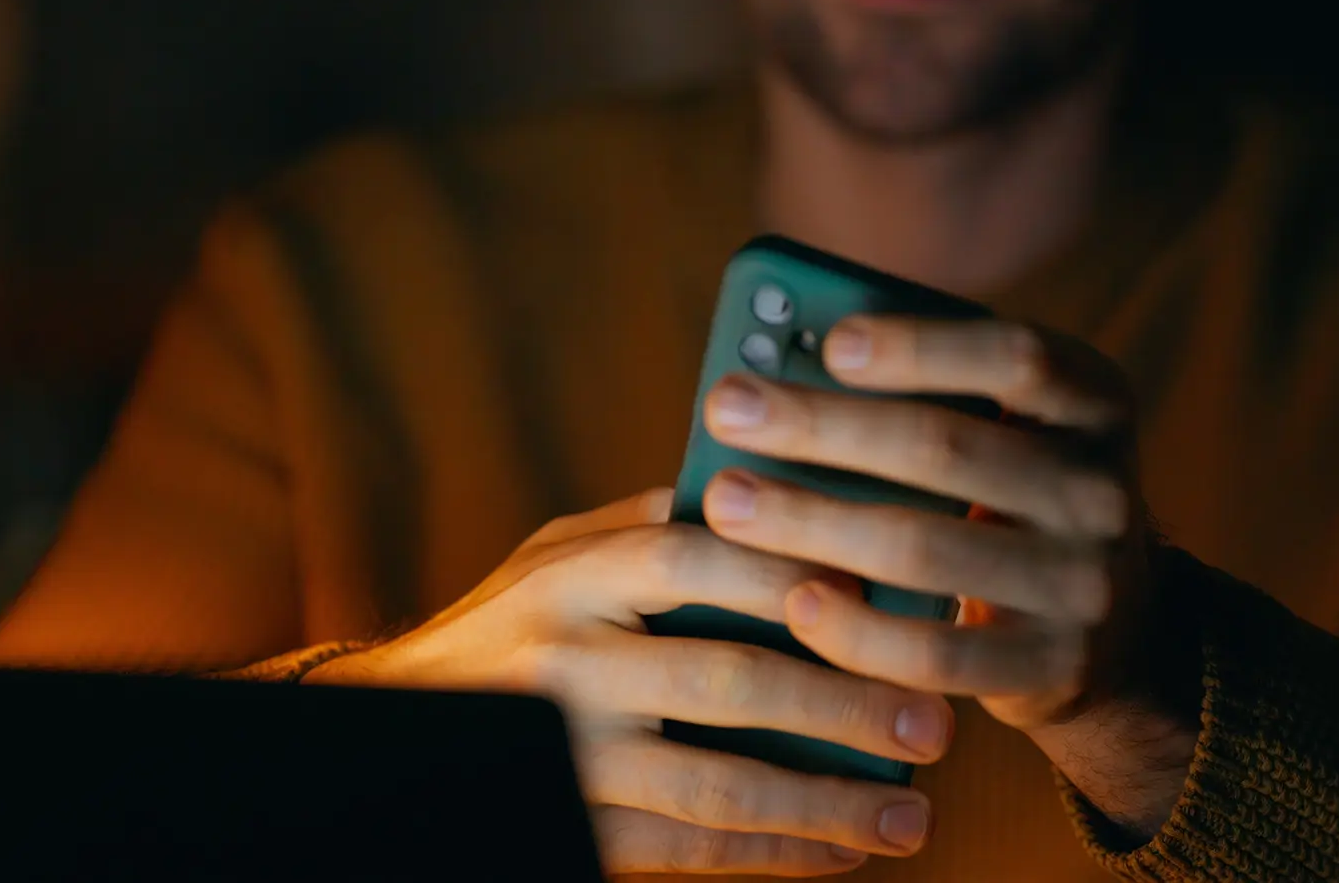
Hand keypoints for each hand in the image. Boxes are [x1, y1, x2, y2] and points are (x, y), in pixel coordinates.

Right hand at [307, 490, 955, 875]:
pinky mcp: (574, 829)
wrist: (402, 727)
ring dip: (826, 805)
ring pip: (717, 787)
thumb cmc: (507, 629)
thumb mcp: (555, 555)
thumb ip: (652, 524)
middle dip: (844, 704)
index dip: (804, 576)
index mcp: (571, 575)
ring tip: (909, 817)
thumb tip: (778, 491)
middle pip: (728, 680)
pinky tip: (841, 856)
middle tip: (936, 721)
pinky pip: (688, 853)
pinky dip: (773, 859)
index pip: (703, 558)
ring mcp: (567, 756)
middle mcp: (566, 661)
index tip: (896, 598)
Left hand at [697, 316, 1154, 734]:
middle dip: (821, 426)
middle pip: (947, 447)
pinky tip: (795, 603)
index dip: (922, 348)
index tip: (830, 343)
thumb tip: (778, 368)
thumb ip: (929, 394)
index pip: (1016, 358)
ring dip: (811, 522)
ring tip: (727, 501)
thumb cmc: (1010, 496)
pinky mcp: (1053, 667)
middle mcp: (1103, 489)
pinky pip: (935, 653)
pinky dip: (857, 631)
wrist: (1110, 632)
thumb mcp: (1008, 430)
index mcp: (1094, 403)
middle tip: (726, 409)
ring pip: (927, 548)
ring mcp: (1085, 584)